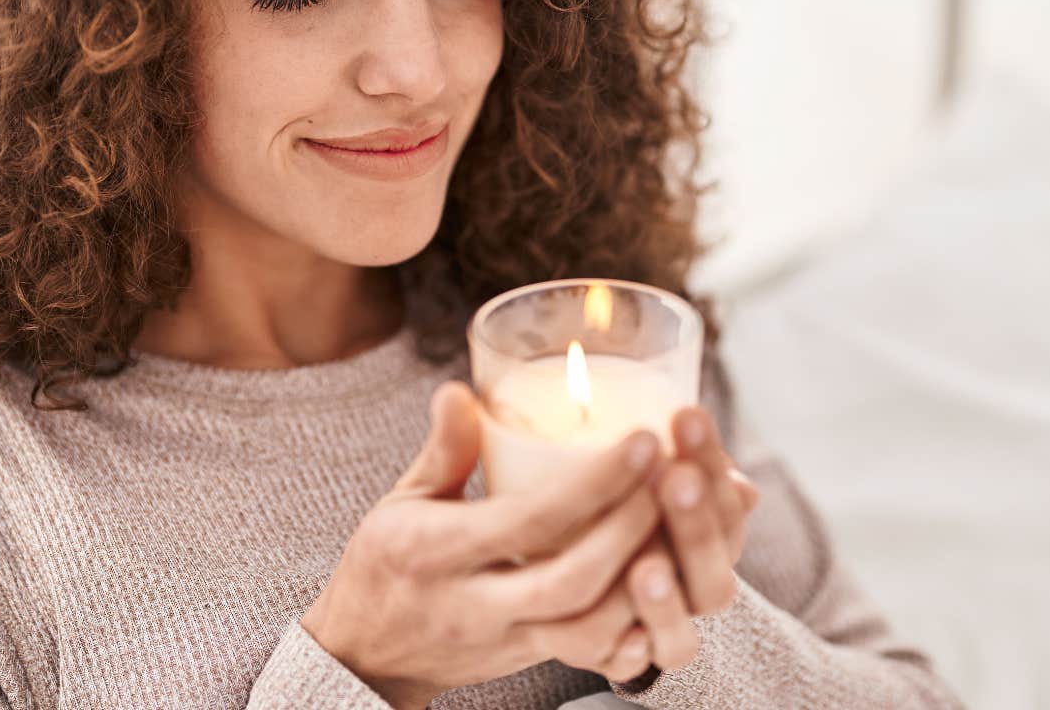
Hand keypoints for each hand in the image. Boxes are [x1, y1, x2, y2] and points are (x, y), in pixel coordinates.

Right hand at [300, 380, 676, 707]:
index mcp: (435, 552)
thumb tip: (460, 390)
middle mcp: (471, 604)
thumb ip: (442, 450)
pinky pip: (592, 652)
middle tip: (676, 478)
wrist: (367, 654)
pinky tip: (667, 582)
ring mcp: (504, 640)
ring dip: (644, 581)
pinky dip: (636, 622)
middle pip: (569, 581)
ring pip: (589, 629)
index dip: (594, 484)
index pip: (527, 520)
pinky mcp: (530, 658)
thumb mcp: (401, 501)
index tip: (644, 441)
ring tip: (682, 524)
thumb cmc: (386, 564)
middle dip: (631, 532)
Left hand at [610, 405, 760, 675]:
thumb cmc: (614, 502)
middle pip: (716, 564)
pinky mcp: (634, 656)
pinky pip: (645, 662)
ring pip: (690, 619)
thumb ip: (662, 453)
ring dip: (667, 597)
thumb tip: (684, 413)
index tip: (685, 415)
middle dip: (697, 521)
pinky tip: (626, 631)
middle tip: (674, 477)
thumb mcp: (635, 471)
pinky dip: (639, 647)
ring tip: (644, 566)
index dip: (711, 459)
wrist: (590, 584)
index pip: (728, 497)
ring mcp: (672, 623)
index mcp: (713, 531)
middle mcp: (700, 580)